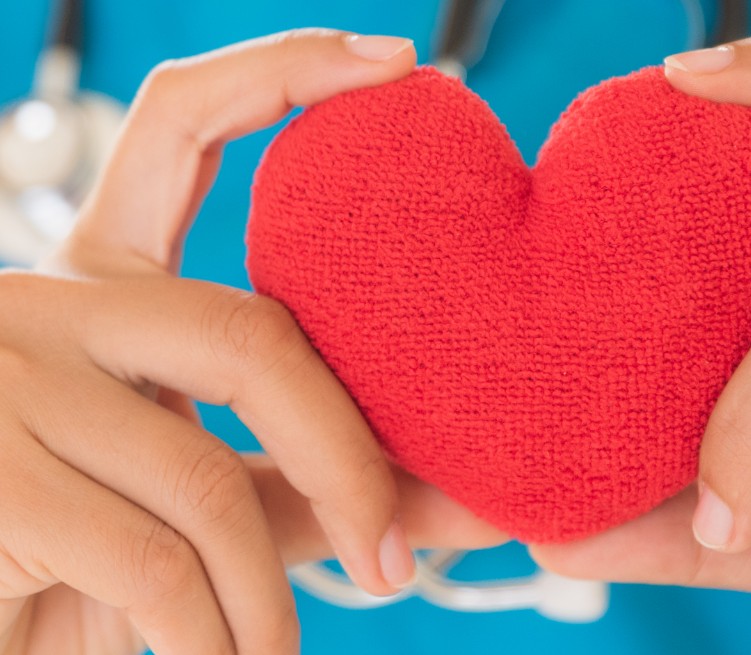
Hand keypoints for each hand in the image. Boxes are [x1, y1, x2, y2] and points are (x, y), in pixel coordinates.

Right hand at [0, 29, 502, 654]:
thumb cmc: (91, 549)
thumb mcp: (216, 492)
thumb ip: (330, 477)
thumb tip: (484, 495)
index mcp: (105, 278)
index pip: (184, 123)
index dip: (285, 68)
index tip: (397, 61)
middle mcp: (47, 300)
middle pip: (249, 337)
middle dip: (343, 458)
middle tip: (393, 563)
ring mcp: (4, 379)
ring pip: (209, 477)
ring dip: (269, 593)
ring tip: (281, 653)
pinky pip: (154, 559)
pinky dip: (215, 632)